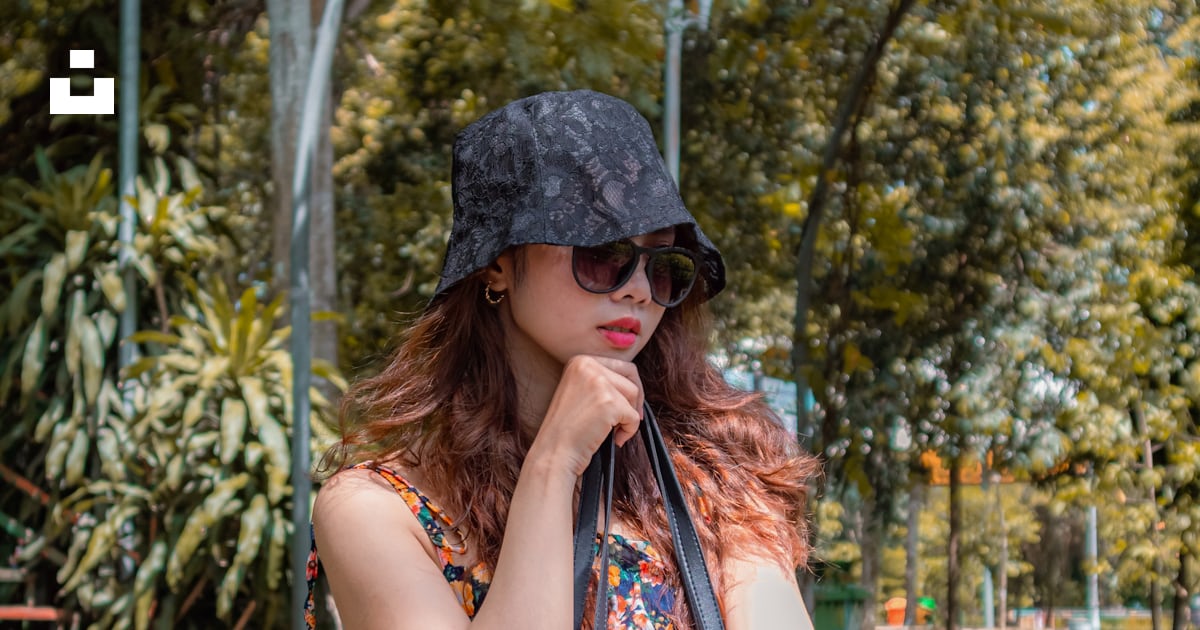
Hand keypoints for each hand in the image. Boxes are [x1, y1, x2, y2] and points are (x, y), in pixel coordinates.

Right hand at [531, 355, 643, 476]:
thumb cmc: (567, 430)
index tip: (628, 406)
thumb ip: (601, 382)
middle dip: (634, 400)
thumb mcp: (580, 393)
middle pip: (630, 376)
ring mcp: (598, 382)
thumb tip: (634, 383)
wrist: (554, 453)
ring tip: (613, 431)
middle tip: (627, 420)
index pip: (621, 365)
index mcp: (580, 361)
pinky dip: (629, 431)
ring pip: (634, 394)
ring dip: (630, 416)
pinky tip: (615, 440)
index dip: (628, 388)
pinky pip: (634, 416)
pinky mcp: (609, 402)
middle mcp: (588, 365)